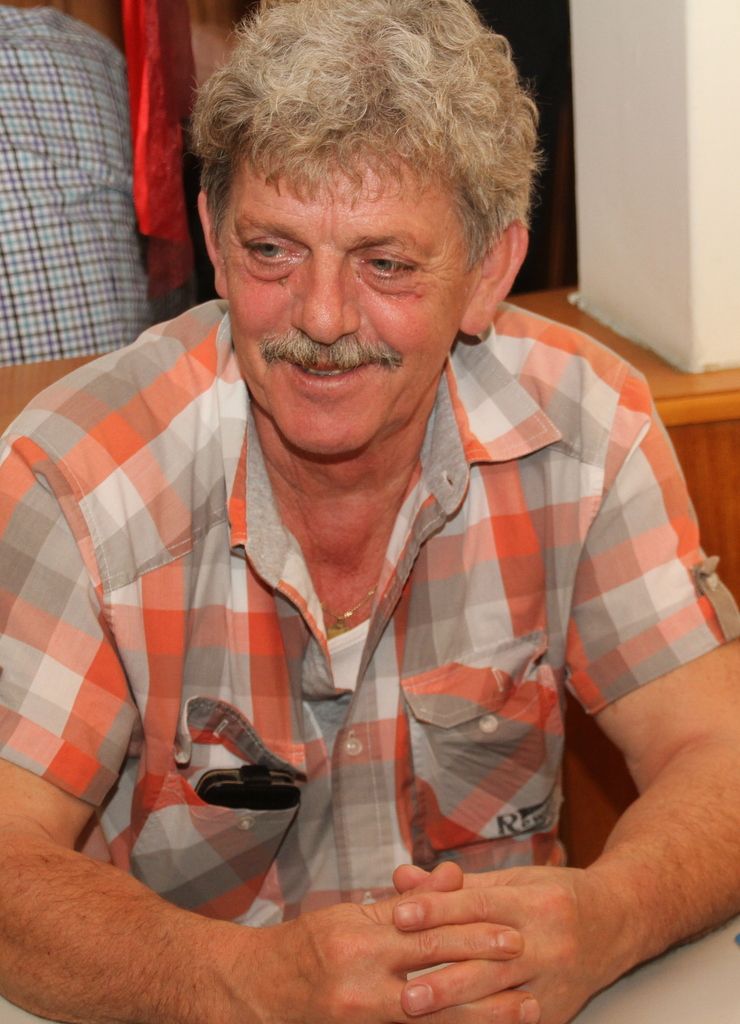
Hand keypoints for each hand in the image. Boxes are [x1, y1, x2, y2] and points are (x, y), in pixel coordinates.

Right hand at [236, 876, 533, 1023]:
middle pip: (437, 970)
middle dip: (487, 969)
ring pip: (435, 1017)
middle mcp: (361, 977)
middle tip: (528, 964)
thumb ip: (407, 902)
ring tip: (526, 1010)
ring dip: (485, 1016)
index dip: (473, 930)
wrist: (254, 992)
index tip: (511, 929)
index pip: (427, 928)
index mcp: (360, 936)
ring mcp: (362, 1015)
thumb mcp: (352, 913)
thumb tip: (454, 876)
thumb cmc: (305, 948)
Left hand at [393, 863, 623, 1023]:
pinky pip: (515, 1022)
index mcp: (534, 902)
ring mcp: (555, 980)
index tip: (399, 917)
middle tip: (402, 990)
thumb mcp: (510, 880)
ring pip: (499, 997)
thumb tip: (401, 878)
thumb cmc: (554, 896)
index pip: (478, 906)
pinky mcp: (557, 1010)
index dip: (437, 910)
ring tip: (417, 1011)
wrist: (618, 921)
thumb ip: (454, 886)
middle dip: (443, 976)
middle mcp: (548, 941)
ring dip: (456, 1007)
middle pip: (488, 960)